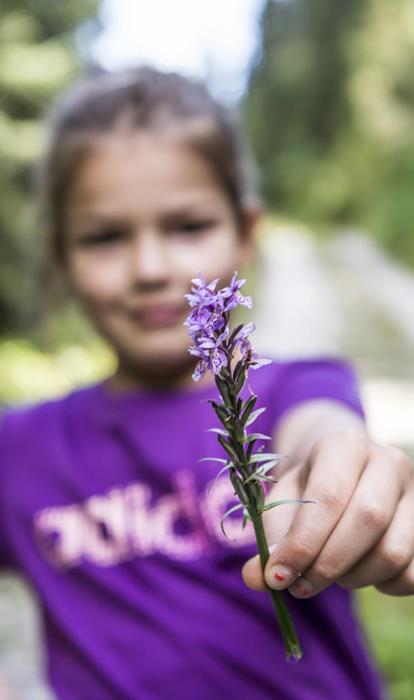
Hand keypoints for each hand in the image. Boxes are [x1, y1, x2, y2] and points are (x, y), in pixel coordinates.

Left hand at [242, 429, 413, 596]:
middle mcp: (387, 461)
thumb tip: (256, 579)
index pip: (329, 496)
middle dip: (328, 564)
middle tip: (299, 587)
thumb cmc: (307, 490)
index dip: (302, 543)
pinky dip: (383, 586)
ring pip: (393, 551)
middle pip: (368, 520)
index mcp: (345, 444)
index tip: (277, 576)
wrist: (343, 473)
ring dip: (353, 578)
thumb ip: (269, 538)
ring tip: (326, 574)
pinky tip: (358, 574)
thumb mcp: (282, 502)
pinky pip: (413, 573)